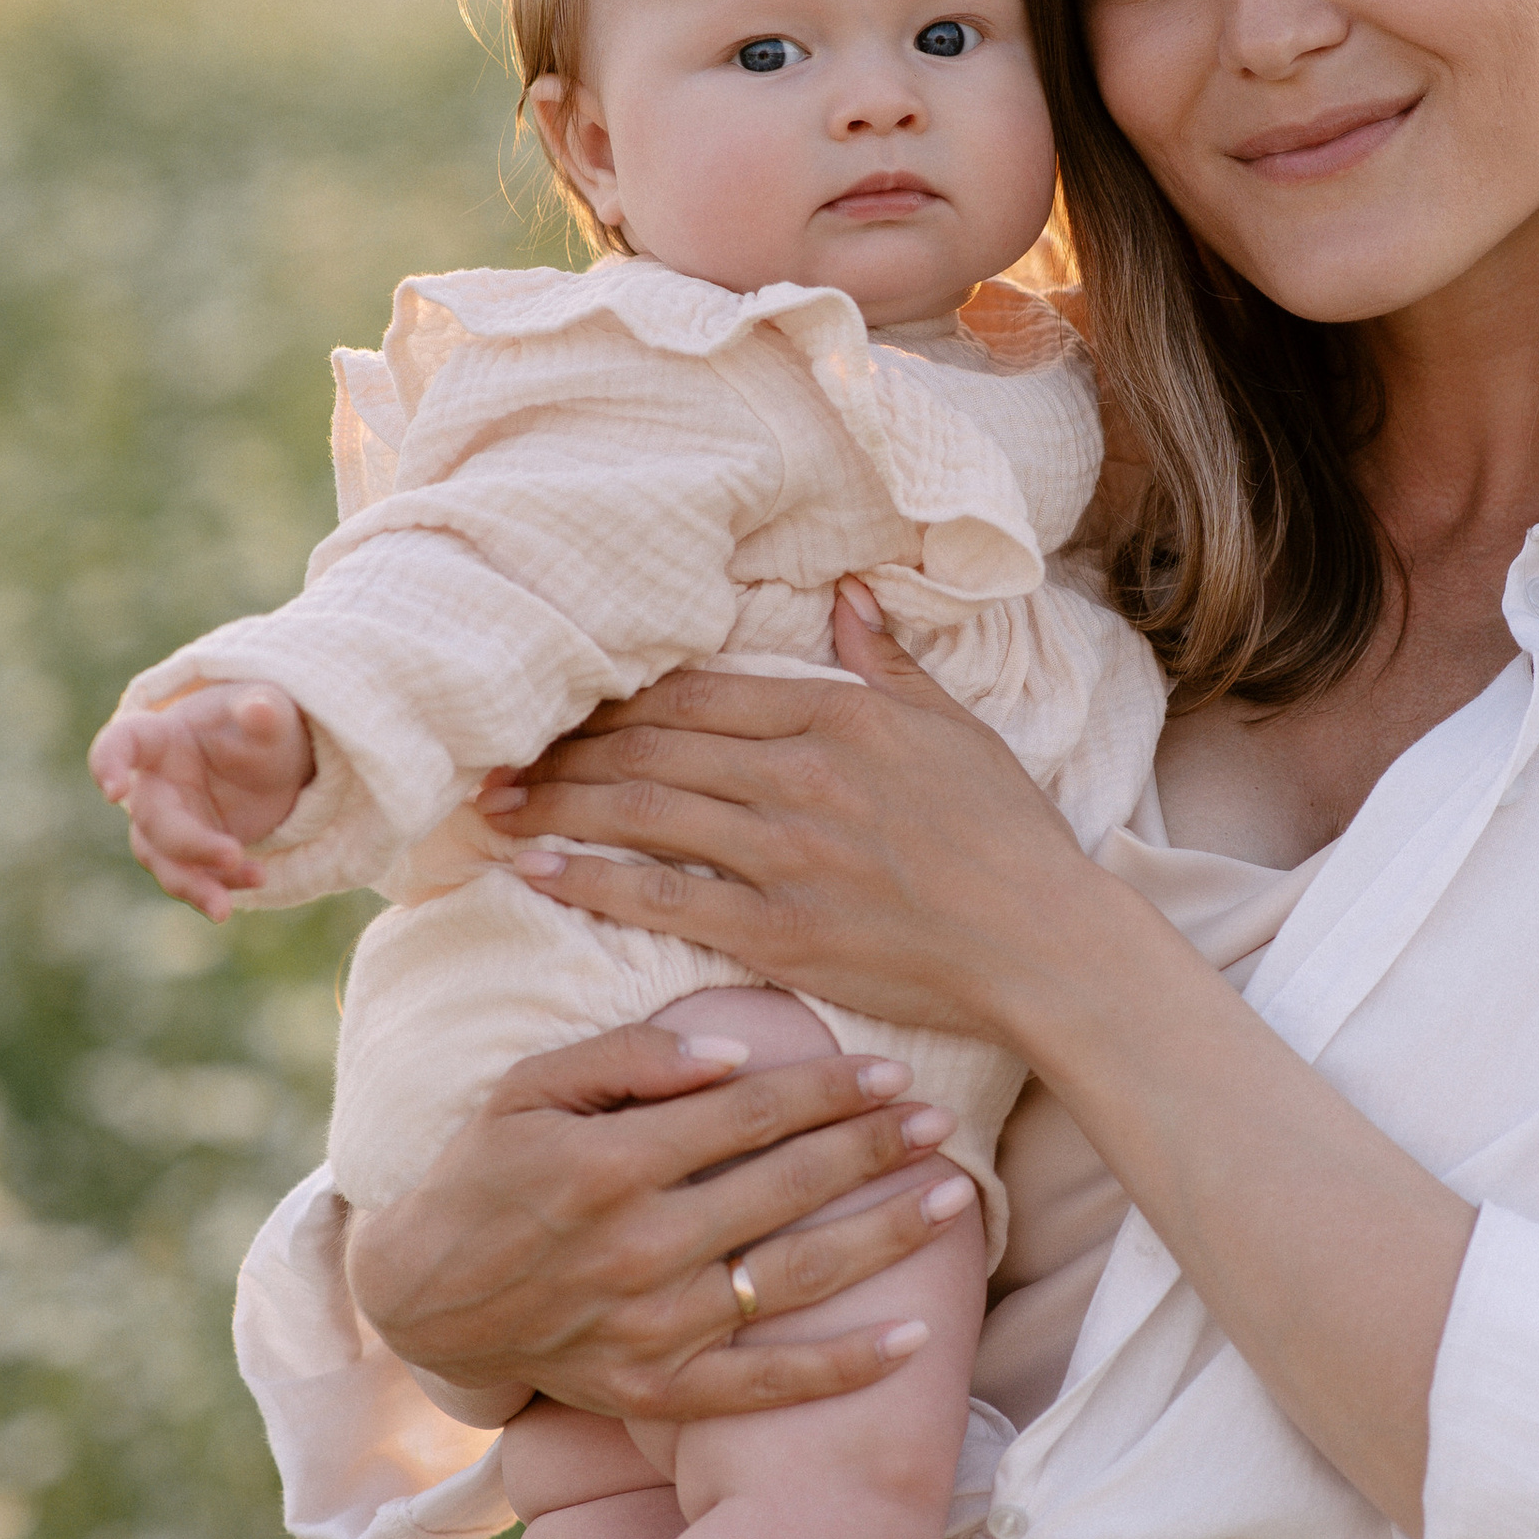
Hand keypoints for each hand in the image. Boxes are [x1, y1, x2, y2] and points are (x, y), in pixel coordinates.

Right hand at [88, 685, 314, 917]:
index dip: (109, 764)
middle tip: (232, 854)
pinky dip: (222, 886)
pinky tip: (258, 879)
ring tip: (225, 908)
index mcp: (161, 738)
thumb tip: (259, 709)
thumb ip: (264, 711)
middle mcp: (154, 785)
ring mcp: (170, 823)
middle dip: (188, 844)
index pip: (122, 744)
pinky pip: (195, 878)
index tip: (112, 790)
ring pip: (164, 862)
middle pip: (152, 821)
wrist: (276, 763)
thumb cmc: (260, 726)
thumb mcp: (272, 713)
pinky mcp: (191, 855)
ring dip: (194, 885)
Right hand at [344, 1018, 975, 1428]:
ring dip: (883, 1239)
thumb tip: (733, 1053)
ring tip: (953, 1201)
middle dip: (872, 1150)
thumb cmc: (483, 1175)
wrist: (422, 1302)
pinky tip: (912, 1339)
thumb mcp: (528, 1089)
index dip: (828, 1091)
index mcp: (606, 1162)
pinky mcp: (653, 1388)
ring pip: (792, 1280)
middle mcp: (636, 1246)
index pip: (747, 1114)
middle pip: (785, 1189)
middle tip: (940, 1123)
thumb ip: (628, 1059)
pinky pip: (764, 1385)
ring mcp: (649, 1326)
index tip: (892, 1074)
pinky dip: (842, 1368)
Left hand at [470, 587, 1091, 1049]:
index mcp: (839, 717)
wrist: (1043, 942)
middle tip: (503, 753)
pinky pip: (661, 896)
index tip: (566, 704)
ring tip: (496, 804)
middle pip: (654, 746)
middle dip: (568, 747)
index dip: (619, 698)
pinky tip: (536, 866)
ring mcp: (786, 855)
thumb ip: (887, 664)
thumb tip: (847, 597)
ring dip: (559, 803)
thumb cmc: (1009, 837)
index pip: (697, 693)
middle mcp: (802, 776)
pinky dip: (591, 878)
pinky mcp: (779, 931)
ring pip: (643, 812)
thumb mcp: (955, 729)